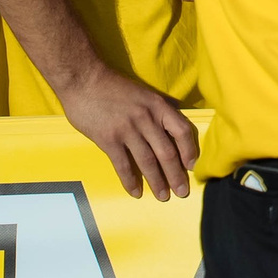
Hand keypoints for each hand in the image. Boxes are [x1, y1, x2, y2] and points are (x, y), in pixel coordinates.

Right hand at [60, 64, 197, 199]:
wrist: (85, 81)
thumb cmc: (115, 86)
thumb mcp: (145, 92)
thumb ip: (160, 107)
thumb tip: (176, 116)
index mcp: (159, 106)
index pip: (182, 131)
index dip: (190, 150)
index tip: (193, 166)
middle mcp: (147, 119)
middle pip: (167, 152)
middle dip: (176, 175)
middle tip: (183, 192)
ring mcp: (127, 130)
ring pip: (147, 161)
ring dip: (157, 182)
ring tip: (163, 197)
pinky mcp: (108, 139)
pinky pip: (122, 164)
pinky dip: (130, 180)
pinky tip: (135, 192)